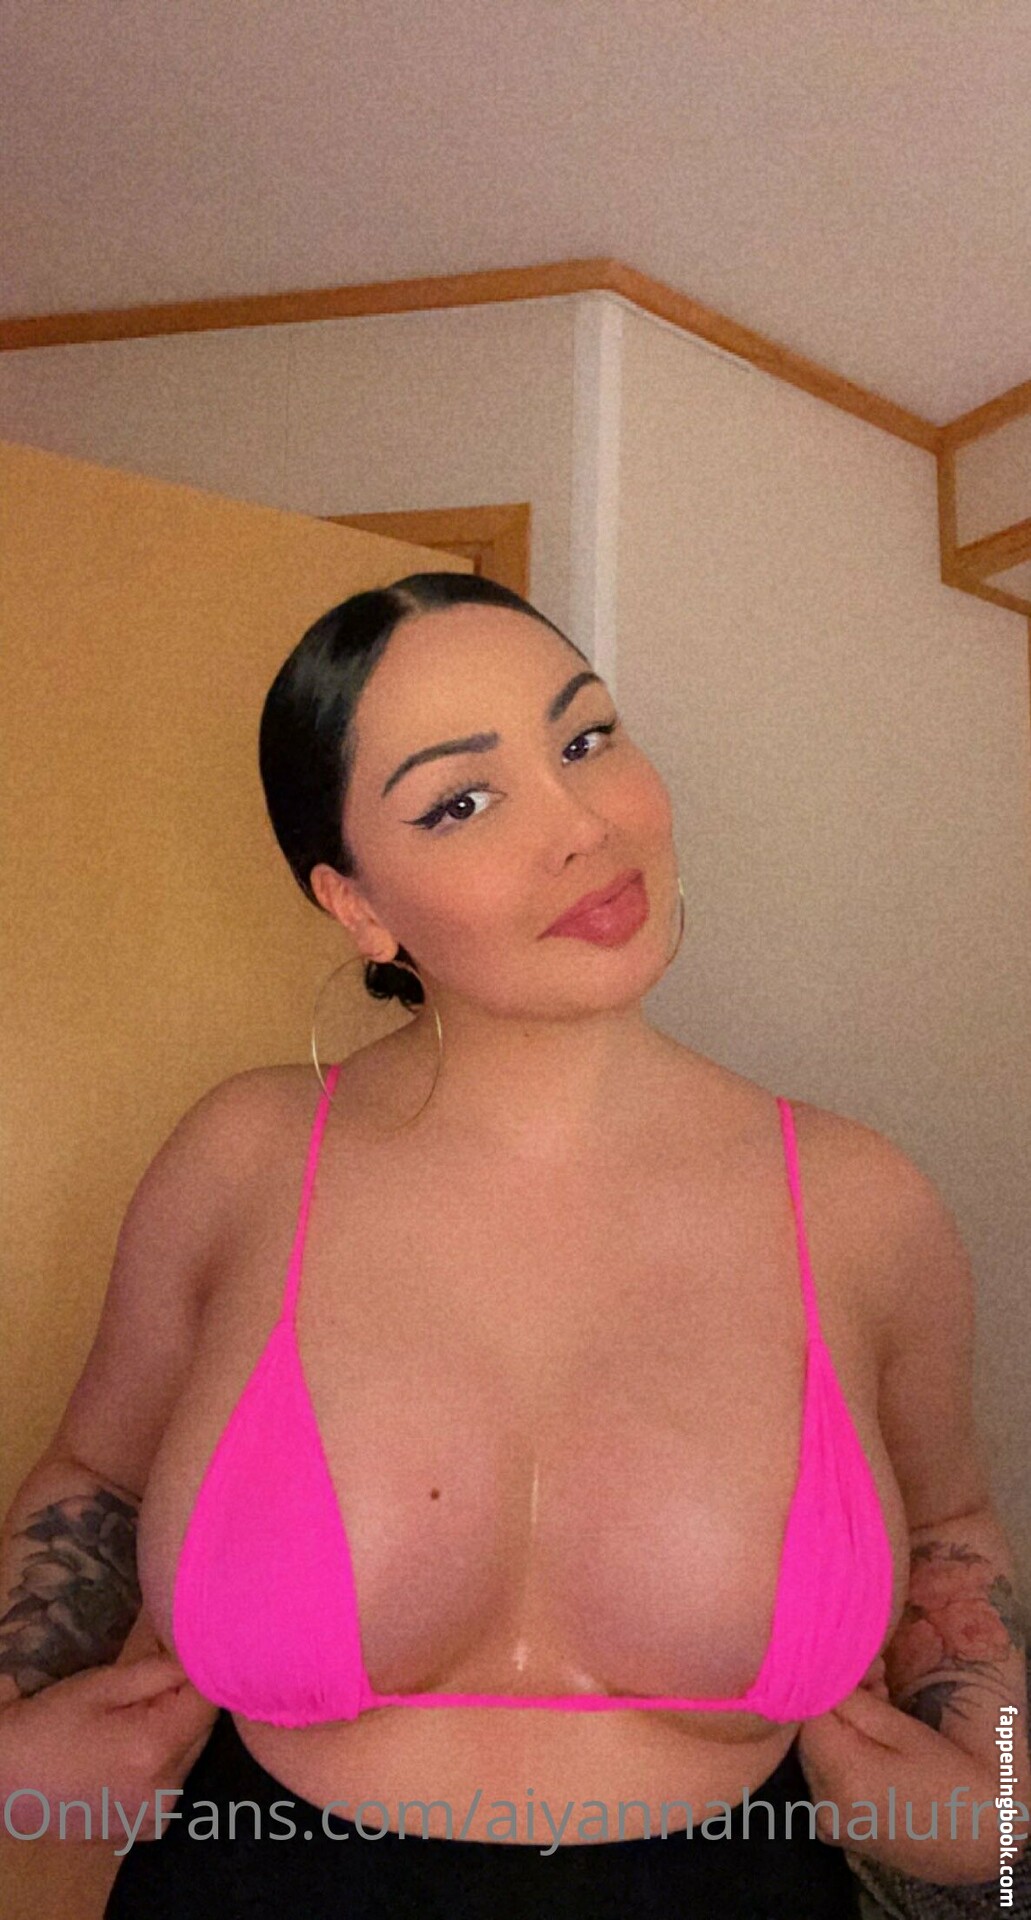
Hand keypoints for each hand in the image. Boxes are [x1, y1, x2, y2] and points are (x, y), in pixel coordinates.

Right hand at [0, 1652, 217, 1844]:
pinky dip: (161, 1764)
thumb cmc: (49, 1725)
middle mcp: (166, 1790)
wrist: (5, 1782)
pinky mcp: (146, 1829)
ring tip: (130, 1724)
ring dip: (174, 1734)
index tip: (174, 1662)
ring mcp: (157, 1815)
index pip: (208, 1703)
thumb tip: (200, 1658)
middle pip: (202, 1730)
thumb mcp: (101, 1685)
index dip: (196, 1676)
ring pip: (190, 1756)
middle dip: (183, 1704)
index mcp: (156, 1749)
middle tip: (144, 1692)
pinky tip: (126, 1756)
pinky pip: (173, 1783)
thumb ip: (159, 1671)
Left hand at [796, 1677, 999, 1885]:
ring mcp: (829, 1824)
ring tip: (882, 1718)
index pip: (806, 1711)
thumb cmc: (953, 1781)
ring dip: (837, 1732)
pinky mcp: (838, 1832)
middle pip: (807, 1735)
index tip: (862, 1673)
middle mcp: (824, 1805)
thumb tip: (820, 1674)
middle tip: (878, 1689)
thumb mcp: (904, 1731)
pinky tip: (874, 1752)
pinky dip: (840, 1759)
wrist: (983, 1841)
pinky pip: (824, 1781)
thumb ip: (854, 1703)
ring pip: (814, 1756)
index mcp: (841, 1777)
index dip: (830, 1683)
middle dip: (834, 1706)